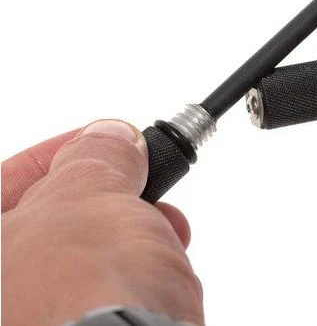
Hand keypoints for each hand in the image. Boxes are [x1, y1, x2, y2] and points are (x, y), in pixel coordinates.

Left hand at [1, 120, 203, 325]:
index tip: (105, 144)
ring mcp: (39, 316)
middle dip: (109, 197)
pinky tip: (167, 268)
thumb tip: (109, 140)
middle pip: (53, 223)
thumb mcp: (92, 192)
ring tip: (167, 230)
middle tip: (140, 183)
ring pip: (89, 259)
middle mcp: (5, 289)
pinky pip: (110, 292)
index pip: (8, 181)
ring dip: (133, 234)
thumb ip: (96, 156)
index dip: (62, 154)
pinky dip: (141, 273)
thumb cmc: (84, 292)